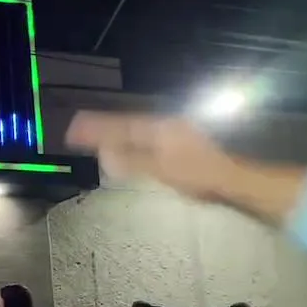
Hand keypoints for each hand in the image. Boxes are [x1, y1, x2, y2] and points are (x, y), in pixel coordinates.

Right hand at [65, 111, 237, 201]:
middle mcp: (165, 127)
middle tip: (78, 129)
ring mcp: (174, 134)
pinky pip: (146, 139)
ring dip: (115, 133)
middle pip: (127, 125)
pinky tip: (125, 146)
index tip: (75, 128)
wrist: (232, 181)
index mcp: (158, 129)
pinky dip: (129, 141)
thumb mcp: (161, 171)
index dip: (97, 127)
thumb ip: (132, 161)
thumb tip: (104, 153)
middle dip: (102, 127)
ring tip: (95, 136)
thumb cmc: (198, 176)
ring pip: (137, 131)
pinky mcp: (180, 145)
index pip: (120, 126)